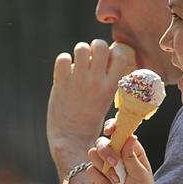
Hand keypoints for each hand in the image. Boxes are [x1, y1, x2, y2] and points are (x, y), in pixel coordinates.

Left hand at [47, 39, 126, 170]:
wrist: (72, 138)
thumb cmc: (91, 120)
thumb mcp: (106, 100)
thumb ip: (107, 81)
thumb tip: (105, 60)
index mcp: (111, 86)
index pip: (120, 55)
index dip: (114, 53)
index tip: (108, 60)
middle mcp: (96, 81)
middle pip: (100, 45)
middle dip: (95, 47)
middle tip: (91, 58)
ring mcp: (78, 81)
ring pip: (81, 48)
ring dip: (80, 53)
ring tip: (78, 63)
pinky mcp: (61, 83)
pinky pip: (63, 58)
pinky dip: (64, 61)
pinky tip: (66, 71)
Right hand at [87, 135, 163, 183]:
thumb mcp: (140, 174)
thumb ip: (131, 156)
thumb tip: (128, 137)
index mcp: (131, 150)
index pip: (119, 132)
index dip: (112, 127)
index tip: (110, 131)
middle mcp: (117, 155)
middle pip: (102, 141)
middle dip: (106, 150)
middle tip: (114, 162)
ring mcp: (106, 166)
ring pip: (93, 154)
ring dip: (104, 167)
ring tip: (118, 181)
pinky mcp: (97, 179)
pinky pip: (90, 171)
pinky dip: (99, 179)